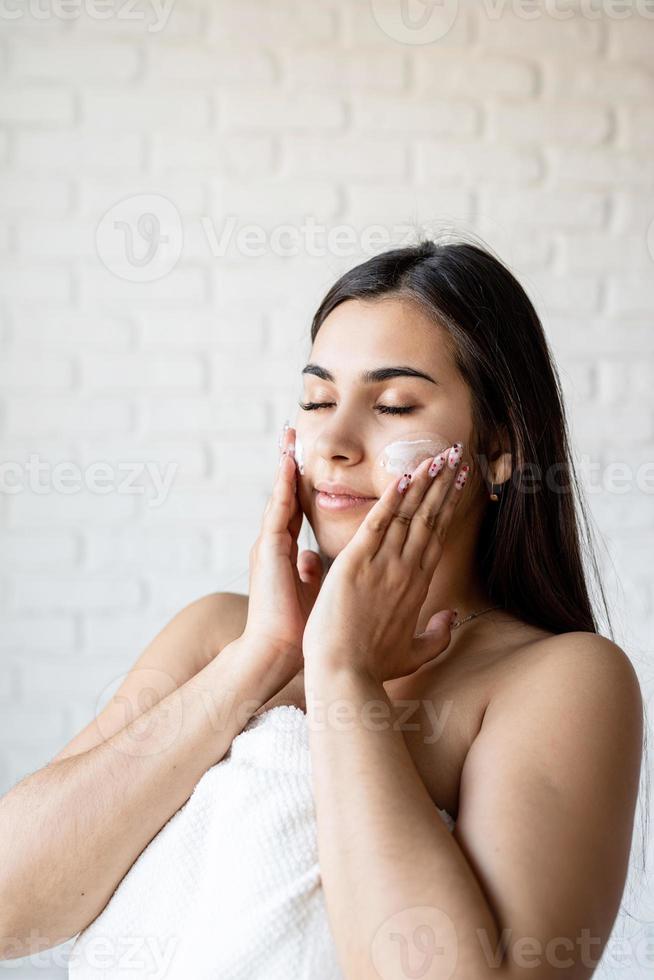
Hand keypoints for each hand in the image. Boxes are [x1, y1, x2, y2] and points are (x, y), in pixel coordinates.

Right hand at [241, 424, 323, 681]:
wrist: (278, 654)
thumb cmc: (299, 632)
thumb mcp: (310, 594)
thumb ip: (309, 574)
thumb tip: (312, 561)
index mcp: (286, 554)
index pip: (296, 509)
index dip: (300, 483)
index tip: (304, 458)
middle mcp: (275, 545)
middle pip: (285, 495)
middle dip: (289, 464)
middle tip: (294, 432)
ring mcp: (269, 546)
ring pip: (280, 496)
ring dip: (285, 465)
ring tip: (290, 436)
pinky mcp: (269, 551)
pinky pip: (278, 510)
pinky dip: (283, 485)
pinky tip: (290, 463)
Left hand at [302, 445, 469, 683]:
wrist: (344, 675)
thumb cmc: (373, 668)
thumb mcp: (413, 654)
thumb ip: (437, 635)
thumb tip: (452, 619)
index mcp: (417, 586)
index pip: (436, 536)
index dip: (448, 506)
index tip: (460, 483)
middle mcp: (406, 570)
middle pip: (429, 518)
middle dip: (444, 484)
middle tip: (457, 456)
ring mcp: (383, 565)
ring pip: (408, 515)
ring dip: (423, 482)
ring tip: (438, 456)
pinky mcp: (356, 563)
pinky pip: (377, 523)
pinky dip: (390, 499)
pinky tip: (404, 476)